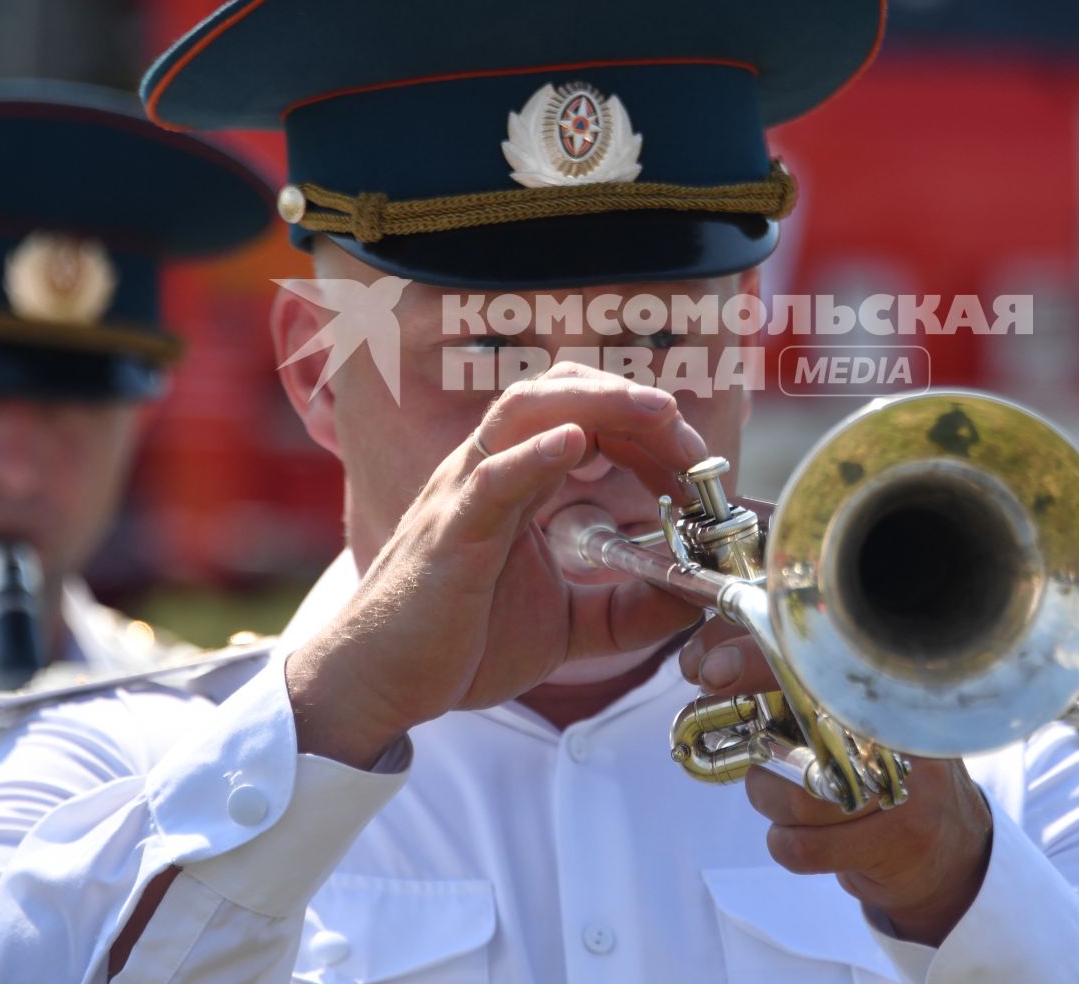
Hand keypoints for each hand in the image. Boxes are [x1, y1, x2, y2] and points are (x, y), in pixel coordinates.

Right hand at [287, 362, 704, 767]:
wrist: (382, 684)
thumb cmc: (458, 643)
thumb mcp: (569, 626)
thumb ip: (629, 609)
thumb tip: (695, 597)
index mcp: (517, 482)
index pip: (588, 421)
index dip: (646, 431)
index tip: (696, 467)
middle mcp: (489, 470)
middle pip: (562, 395)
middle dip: (632, 403)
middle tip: (688, 438)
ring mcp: (464, 493)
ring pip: (524, 411)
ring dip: (597, 403)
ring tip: (654, 412)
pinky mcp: (449, 532)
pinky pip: (490, 478)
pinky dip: (532, 454)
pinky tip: (572, 441)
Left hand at [679, 617, 994, 946]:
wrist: (947, 847)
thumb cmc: (875, 768)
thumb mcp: (843, 714)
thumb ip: (783, 681)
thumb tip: (700, 661)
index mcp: (884, 685)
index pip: (812, 657)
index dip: (751, 656)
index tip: (709, 668)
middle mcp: (899, 726)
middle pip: (801, 721)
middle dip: (755, 737)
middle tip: (745, 743)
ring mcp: (902, 785)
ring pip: (792, 793)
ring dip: (770, 798)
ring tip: (789, 792)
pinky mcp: (895, 841)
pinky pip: (801, 845)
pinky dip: (785, 842)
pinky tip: (805, 834)